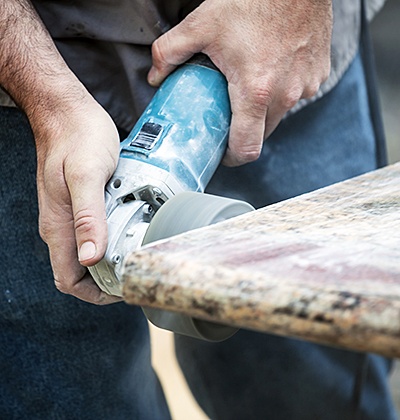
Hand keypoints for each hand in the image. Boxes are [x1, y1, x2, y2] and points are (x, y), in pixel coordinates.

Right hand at [33, 95, 120, 303]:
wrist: (68, 114)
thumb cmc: (77, 139)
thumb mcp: (87, 176)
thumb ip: (88, 217)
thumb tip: (90, 258)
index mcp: (58, 226)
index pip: (68, 280)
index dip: (94, 293)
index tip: (122, 289)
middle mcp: (61, 227)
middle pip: (80, 272)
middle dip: (107, 281)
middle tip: (138, 272)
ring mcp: (70, 217)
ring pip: (88, 254)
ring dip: (112, 260)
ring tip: (138, 253)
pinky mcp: (81, 205)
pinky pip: (95, 233)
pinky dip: (112, 239)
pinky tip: (131, 230)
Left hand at [148, 0, 331, 165]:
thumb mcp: (202, 24)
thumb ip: (170, 52)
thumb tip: (156, 76)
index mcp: (256, 92)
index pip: (246, 148)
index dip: (232, 157)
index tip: (223, 152)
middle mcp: (285, 95)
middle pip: (262, 134)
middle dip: (244, 131)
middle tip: (229, 115)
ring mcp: (305, 86)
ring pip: (279, 115)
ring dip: (263, 109)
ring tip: (249, 85)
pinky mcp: (317, 75)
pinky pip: (295, 94)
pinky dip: (281, 89)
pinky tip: (271, 68)